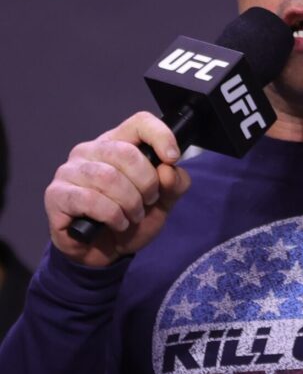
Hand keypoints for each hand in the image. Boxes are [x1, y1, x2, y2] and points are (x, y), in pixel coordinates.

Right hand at [44, 111, 190, 266]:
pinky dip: (112, 215)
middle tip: (149, 201)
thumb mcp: (164, 202)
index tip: (172, 159)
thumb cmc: (131, 218)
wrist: (105, 251)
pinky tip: (117, 223)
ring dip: (130, 203)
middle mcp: (91, 151)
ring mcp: (70, 171)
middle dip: (146, 183)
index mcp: (118, 143)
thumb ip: (175, 184)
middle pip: (126, 153)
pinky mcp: (56, 195)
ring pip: (108, 177)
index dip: (160, 136)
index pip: (139, 122)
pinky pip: (90, 199)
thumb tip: (168, 170)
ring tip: (133, 216)